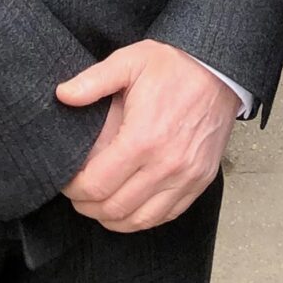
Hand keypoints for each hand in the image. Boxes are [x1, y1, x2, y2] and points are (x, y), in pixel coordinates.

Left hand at [55, 40, 238, 231]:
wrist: (219, 70)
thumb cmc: (174, 66)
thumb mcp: (129, 62)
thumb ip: (93, 81)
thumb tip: (63, 95)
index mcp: (143, 138)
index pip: (96, 185)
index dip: (74, 189)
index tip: (67, 181)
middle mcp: (166, 164)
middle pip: (114, 209)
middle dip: (87, 206)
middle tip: (78, 194)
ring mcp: (186, 176)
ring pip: (139, 220)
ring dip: (113, 218)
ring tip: (99, 203)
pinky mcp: (200, 181)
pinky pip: (166, 216)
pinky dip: (143, 218)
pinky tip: (130, 206)